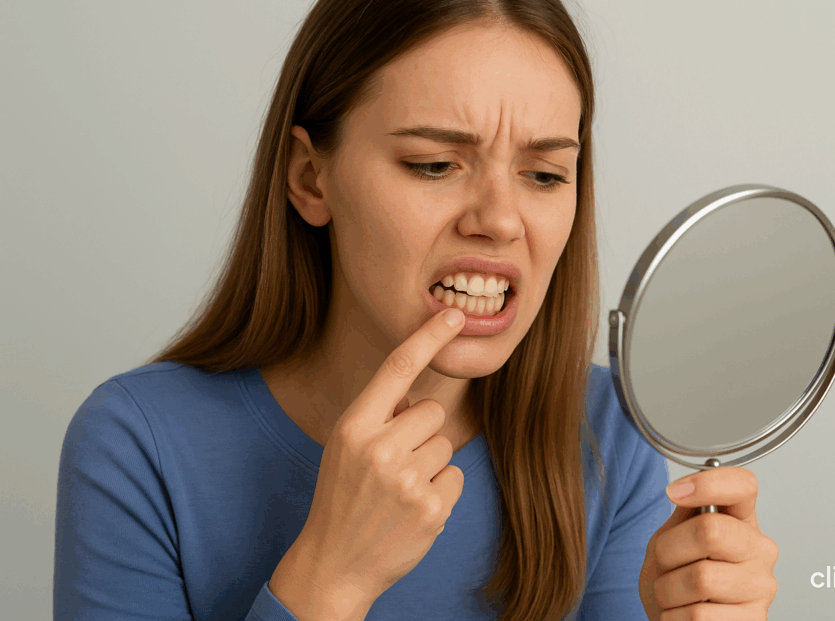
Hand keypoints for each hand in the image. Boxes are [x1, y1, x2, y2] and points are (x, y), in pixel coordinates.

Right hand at [270, 307, 467, 611]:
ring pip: (446, 444)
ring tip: (399, 491)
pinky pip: (455, 476)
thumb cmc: (343, 498)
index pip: (397, 368)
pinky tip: (412, 509)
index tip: (454, 315)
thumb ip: (380, 418)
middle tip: (394, 465)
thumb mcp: (346, 449)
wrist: (334, 564)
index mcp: (354, 427)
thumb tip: (417, 397)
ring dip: (430, 464)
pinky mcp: (431, 509)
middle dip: (421, 433)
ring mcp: (407, 481)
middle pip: (432, 412)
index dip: (428, 336)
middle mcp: (379, 449)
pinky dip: (440, 491)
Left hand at [638, 467, 777, 620]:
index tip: (674, 492)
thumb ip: (683, 515)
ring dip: (667, 591)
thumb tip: (682, 488)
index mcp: (741, 521)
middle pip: (710, 530)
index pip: (743, 485)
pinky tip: (681, 616)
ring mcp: (761, 587)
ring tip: (672, 596)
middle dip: (669, 551)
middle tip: (665, 566)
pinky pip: (698, 616)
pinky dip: (673, 618)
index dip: (708, 483)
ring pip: (700, 578)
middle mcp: (760, 550)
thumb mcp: (672, 540)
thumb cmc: (676, 581)